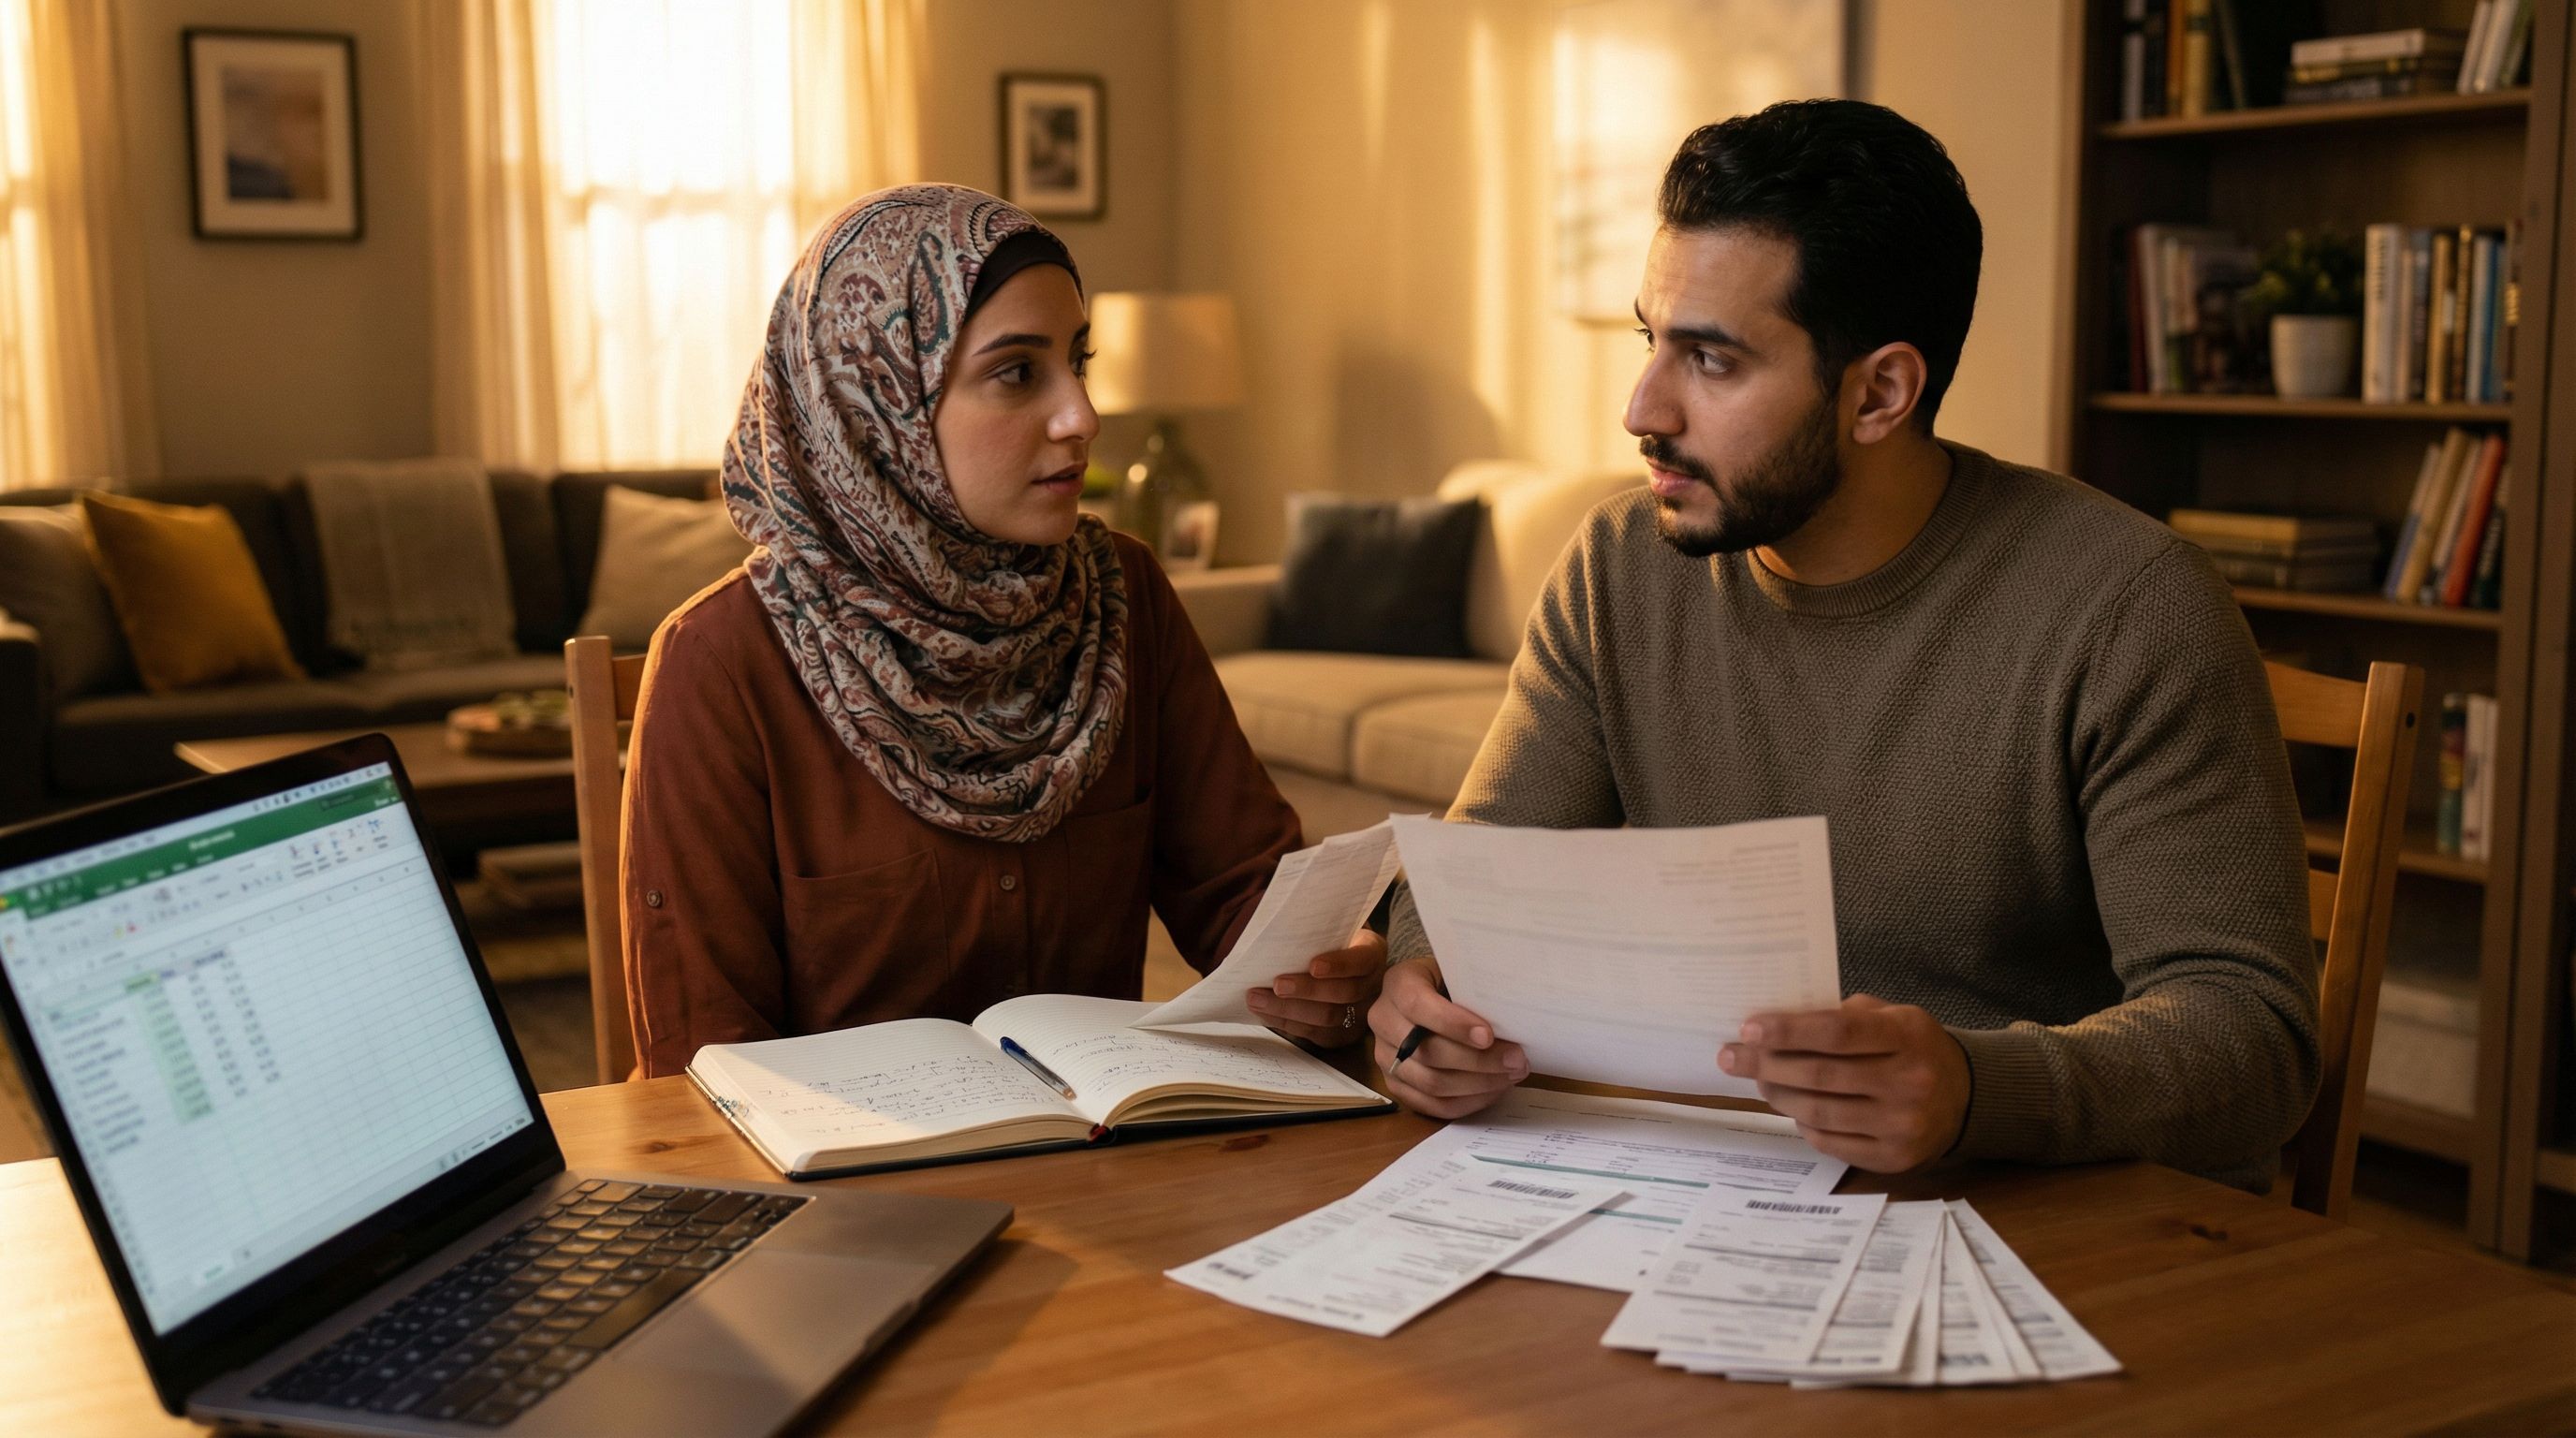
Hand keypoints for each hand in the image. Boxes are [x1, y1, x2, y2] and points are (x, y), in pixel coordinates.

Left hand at [1246, 928, 1385, 1047]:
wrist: (1341, 965)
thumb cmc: (1331, 941)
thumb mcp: (1333, 927)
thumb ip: (1318, 926)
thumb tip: (1284, 923)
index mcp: (1373, 953)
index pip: (1361, 961)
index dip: (1339, 965)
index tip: (1313, 965)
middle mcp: (1372, 986)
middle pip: (1344, 993)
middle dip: (1307, 991)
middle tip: (1277, 985)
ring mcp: (1360, 1014)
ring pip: (1327, 1018)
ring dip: (1288, 1010)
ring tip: (1257, 999)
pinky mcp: (1342, 1034)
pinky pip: (1315, 1033)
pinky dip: (1286, 1023)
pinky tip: (1264, 1013)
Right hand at [1367, 957, 1527, 1118]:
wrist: (1429, 995)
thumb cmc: (1451, 981)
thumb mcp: (1459, 973)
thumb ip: (1474, 993)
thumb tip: (1512, 1021)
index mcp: (1398, 984)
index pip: (1417, 1006)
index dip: (1453, 1024)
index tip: (1488, 1036)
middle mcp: (1383, 1021)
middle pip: (1427, 1052)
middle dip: (1478, 1061)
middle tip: (1516, 1060)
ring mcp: (1385, 1057)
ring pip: (1431, 1084)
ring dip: (1477, 1085)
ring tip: (1511, 1076)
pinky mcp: (1395, 1085)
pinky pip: (1432, 1105)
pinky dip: (1467, 1102)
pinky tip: (1493, 1090)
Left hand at [1718, 994, 1969, 1171]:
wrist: (1966, 1097)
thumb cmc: (1913, 1048)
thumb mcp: (1891, 1016)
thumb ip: (1842, 1015)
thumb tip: (1777, 1024)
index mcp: (1907, 1036)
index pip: (1837, 1032)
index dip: (1789, 1031)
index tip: (1749, 1028)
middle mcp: (1908, 1082)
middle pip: (1821, 1075)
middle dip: (1767, 1064)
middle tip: (1732, 1056)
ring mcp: (1902, 1125)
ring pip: (1819, 1112)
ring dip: (1778, 1095)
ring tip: (1758, 1080)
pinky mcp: (1893, 1158)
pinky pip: (1830, 1142)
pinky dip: (1803, 1123)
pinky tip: (1792, 1107)